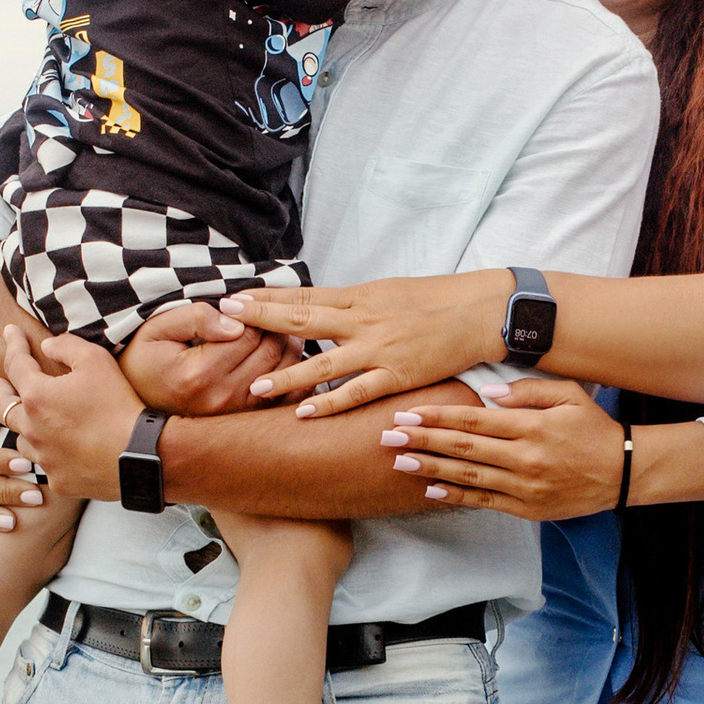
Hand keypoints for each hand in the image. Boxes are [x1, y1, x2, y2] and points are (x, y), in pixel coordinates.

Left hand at [0, 318, 143, 497]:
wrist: (141, 455)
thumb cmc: (119, 405)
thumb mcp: (96, 360)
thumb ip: (66, 346)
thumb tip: (47, 346)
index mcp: (37, 396)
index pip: (15, 364)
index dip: (12, 344)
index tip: (9, 332)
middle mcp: (32, 428)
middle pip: (3, 406)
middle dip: (0, 390)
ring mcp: (43, 457)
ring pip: (21, 438)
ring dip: (23, 425)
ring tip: (29, 419)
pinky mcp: (58, 480)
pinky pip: (44, 463)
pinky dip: (46, 451)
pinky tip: (55, 448)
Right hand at [123, 298, 276, 416]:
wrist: (136, 405)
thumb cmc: (146, 359)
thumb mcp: (158, 327)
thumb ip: (197, 318)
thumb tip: (237, 322)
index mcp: (198, 373)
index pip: (248, 334)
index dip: (254, 312)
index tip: (248, 304)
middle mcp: (220, 398)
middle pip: (269, 352)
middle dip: (274, 327)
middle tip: (269, 312)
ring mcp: (233, 413)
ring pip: (282, 374)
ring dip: (286, 348)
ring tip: (277, 330)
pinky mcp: (242, 421)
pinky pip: (281, 398)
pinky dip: (291, 377)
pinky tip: (285, 359)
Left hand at [232, 268, 510, 411]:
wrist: (478, 312)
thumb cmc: (434, 301)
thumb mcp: (387, 292)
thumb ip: (351, 304)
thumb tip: (318, 310)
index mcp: (359, 296)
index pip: (303, 296)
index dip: (266, 298)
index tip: (234, 298)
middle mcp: (363, 320)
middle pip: (303, 320)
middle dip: (261, 320)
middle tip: (225, 321)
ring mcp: (379, 348)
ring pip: (324, 362)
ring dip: (287, 375)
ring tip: (254, 387)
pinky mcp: (397, 374)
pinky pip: (358, 391)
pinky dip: (330, 402)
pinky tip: (304, 411)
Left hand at [380, 377, 623, 518]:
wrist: (623, 472)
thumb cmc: (593, 429)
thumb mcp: (569, 395)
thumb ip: (528, 391)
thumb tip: (487, 394)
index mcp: (531, 427)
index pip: (473, 419)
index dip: (437, 416)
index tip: (408, 412)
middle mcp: (524, 458)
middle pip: (463, 447)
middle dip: (422, 439)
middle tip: (388, 434)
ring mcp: (525, 486)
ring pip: (468, 476)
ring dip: (430, 467)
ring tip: (400, 460)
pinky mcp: (527, 509)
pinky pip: (484, 501)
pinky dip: (456, 496)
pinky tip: (430, 488)